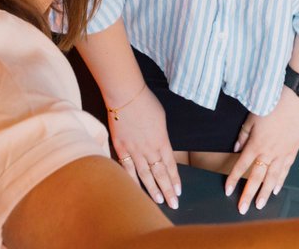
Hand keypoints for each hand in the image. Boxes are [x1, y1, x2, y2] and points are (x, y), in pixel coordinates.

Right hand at [106, 86, 180, 209]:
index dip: (175, 179)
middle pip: (160, 174)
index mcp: (162, 141)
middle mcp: (149, 149)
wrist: (126, 96)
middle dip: (167, 190)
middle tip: (173, 203)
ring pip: (144, 175)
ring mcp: (133, 150)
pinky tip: (135, 190)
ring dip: (152, 189)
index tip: (178, 191)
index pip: (171, 165)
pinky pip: (126, 168)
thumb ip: (161, 138)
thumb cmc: (146, 103)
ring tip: (158, 201)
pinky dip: (131, 180)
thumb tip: (161, 148)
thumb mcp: (161, 120)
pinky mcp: (120, 148)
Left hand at [225, 89, 298, 214]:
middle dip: (248, 194)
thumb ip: (243, 135)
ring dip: (265, 193)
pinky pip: (285, 170)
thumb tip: (236, 148)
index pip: (241, 166)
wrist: (294, 101)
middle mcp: (268, 153)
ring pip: (272, 178)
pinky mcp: (292, 152)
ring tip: (260, 205)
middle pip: (256, 178)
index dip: (233, 179)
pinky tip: (276, 189)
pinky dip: (280, 181)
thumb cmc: (272, 106)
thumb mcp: (252, 118)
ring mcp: (281, 154)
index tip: (228, 190)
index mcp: (256, 144)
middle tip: (243, 208)